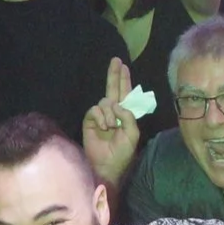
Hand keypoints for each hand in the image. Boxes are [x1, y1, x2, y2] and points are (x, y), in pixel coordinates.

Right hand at [81, 58, 139, 182]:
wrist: (107, 164)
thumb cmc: (123, 152)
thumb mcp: (133, 133)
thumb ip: (128, 116)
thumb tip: (116, 104)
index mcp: (125, 114)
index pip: (125, 93)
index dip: (124, 80)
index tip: (123, 66)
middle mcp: (112, 112)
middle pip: (113, 89)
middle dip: (114, 74)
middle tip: (116, 60)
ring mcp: (101, 115)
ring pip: (105, 101)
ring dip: (110, 114)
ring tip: (111, 127)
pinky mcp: (90, 120)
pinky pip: (96, 109)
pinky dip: (101, 117)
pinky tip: (104, 126)